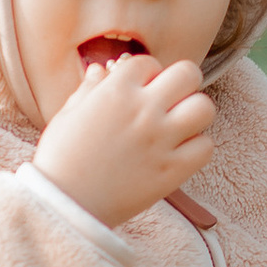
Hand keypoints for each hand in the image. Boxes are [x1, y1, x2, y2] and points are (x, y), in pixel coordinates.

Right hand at [35, 53, 216, 227]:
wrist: (65, 204)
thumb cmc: (61, 159)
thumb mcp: (68, 115)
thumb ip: (89, 89)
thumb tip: (101, 69)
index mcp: (115, 92)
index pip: (148, 62)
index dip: (146, 74)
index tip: (139, 90)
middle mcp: (143, 110)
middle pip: (187, 74)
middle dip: (181, 82)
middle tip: (171, 99)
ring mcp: (161, 140)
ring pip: (204, 107)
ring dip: (195, 112)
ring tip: (180, 125)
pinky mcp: (172, 170)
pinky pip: (205, 146)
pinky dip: (197, 147)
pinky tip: (179, 152)